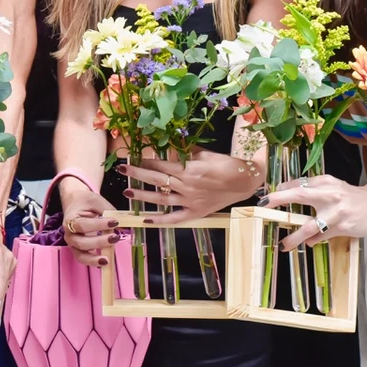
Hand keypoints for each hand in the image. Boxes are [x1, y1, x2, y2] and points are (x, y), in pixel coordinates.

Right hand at [60, 185, 120, 268]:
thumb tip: (123, 224)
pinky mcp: (78, 250)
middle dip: (99, 242)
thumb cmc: (86, 202)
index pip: (83, 225)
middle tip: (115, 238)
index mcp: (70, 219)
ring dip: (95, 258)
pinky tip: (105, 262)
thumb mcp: (96, 201)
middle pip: (81, 242)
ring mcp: (72, 243)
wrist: (76, 204)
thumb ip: (108, 211)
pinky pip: (84, 259)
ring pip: (81, 255)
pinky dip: (93, 262)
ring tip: (108, 259)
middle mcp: (69, 233)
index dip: (98, 225)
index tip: (114, 222)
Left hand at [117, 151, 262, 223]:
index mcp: (189, 169)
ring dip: (143, 196)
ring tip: (127, 192)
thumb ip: (185, 152)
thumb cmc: (225, 164)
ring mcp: (190, 201)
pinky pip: (175, 219)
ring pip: (162, 199)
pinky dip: (160, 221)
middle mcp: (187, 186)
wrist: (245, 182)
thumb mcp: (205, 153)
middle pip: (157, 180)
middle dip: (137, 174)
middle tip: (121, 168)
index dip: (145, 161)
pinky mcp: (196, 213)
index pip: (161, 165)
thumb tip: (168, 145)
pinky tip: (146, 220)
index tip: (131, 157)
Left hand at [259, 173, 366, 250]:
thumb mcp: (331, 185)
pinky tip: (309, 242)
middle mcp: (328, 194)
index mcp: (324, 182)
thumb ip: (312, 188)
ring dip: (294, 237)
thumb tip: (286, 191)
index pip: (297, 184)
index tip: (264, 197)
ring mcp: (335, 212)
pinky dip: (313, 240)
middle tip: (263, 205)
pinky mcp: (342, 227)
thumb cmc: (349, 196)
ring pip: (310, 226)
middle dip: (279, 199)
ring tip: (283, 245)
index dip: (279, 190)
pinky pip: (322, 236)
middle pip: (299, 195)